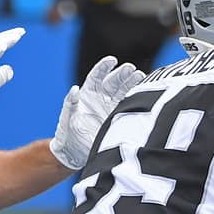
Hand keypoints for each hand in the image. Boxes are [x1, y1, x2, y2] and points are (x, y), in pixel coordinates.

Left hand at [50, 55, 145, 169]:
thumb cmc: (69, 135)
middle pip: (113, 82)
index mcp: (87, 95)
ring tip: (141, 76)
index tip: (112, 60)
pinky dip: (137, 97)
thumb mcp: (68, 118)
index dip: (104, 67)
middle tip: (132, 69)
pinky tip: (145, 91)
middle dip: (122, 74)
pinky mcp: (119, 118)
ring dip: (132, 83)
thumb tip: (75, 89)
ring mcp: (111, 108)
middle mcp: (100, 99)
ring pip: (124, 91)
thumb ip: (71, 103)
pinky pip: (129, 104)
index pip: (96, 76)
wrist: (77, 153)